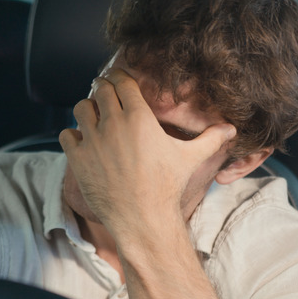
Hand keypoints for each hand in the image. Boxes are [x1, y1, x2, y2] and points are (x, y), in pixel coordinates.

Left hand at [59, 69, 234, 234]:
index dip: (119, 79)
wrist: (143, 219)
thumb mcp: (190, 159)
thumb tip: (230, 129)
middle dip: (104, 90)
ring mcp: (93, 142)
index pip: (122, 81)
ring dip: (87, 110)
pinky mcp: (78, 160)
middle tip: (106, 96)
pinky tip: (82, 142)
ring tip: (94, 117)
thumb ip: (209, 139)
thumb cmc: (167, 187)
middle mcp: (114, 124)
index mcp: (139, 117)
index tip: (119, 82)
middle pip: (101, 90)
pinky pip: (67, 134)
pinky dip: (73, 135)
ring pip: (81, 108)